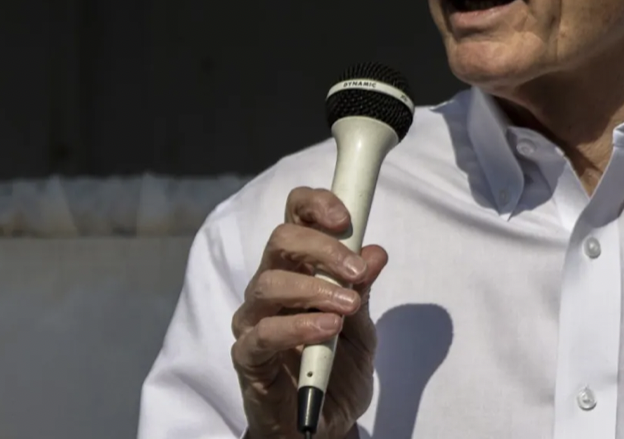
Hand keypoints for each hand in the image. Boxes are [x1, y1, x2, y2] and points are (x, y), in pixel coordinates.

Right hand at [232, 188, 388, 438]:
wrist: (325, 422)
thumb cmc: (337, 367)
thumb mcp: (362, 325)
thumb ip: (362, 289)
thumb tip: (376, 251)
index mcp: (297, 270)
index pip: (294, 219)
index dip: (316, 205)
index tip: (346, 218)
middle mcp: (269, 288)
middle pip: (280, 240)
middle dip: (322, 247)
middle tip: (356, 271)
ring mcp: (254, 320)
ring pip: (269, 283)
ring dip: (315, 289)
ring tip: (348, 306)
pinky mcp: (247, 356)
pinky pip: (262, 333)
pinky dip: (297, 326)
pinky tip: (327, 328)